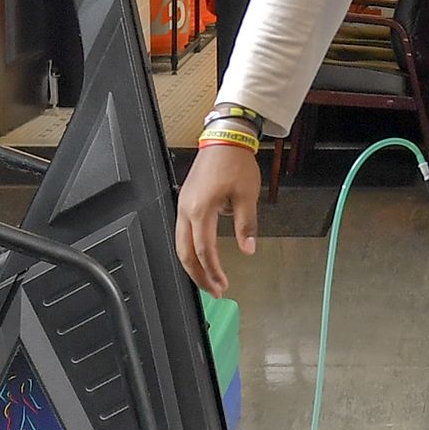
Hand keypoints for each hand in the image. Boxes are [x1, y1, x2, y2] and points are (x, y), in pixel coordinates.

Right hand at [174, 144, 261, 296]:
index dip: (213, 271)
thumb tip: (247, 249)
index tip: (223, 285)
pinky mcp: (186, 201)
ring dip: (192, 264)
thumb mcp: (247, 196)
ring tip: (208, 279)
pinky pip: (182, 232)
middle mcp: (186, 210)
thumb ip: (246, 225)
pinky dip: (190, 249)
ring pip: (180, 243)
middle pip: (185, 252)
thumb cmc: (235, 163)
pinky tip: (202, 257)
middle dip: (198, 275)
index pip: (204, 250)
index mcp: (201, 210)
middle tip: (213, 290)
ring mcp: (183, 205)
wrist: (225, 139)